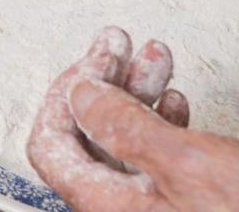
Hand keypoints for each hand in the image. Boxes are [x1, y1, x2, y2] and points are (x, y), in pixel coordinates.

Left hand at [27, 26, 238, 211]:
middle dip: (103, 81)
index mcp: (105, 205)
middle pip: (88, 136)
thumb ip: (121, 125)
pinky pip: (156, 156)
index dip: (64, 96)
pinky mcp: (187, 204)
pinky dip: (161, 119)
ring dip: (135, 92)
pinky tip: (174, 98)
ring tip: (152, 54)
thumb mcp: (183, 160)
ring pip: (124, 140)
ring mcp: (154, 208)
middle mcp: (121, 209)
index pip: (51, 146)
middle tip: (118, 43)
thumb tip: (78, 94)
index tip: (91, 59)